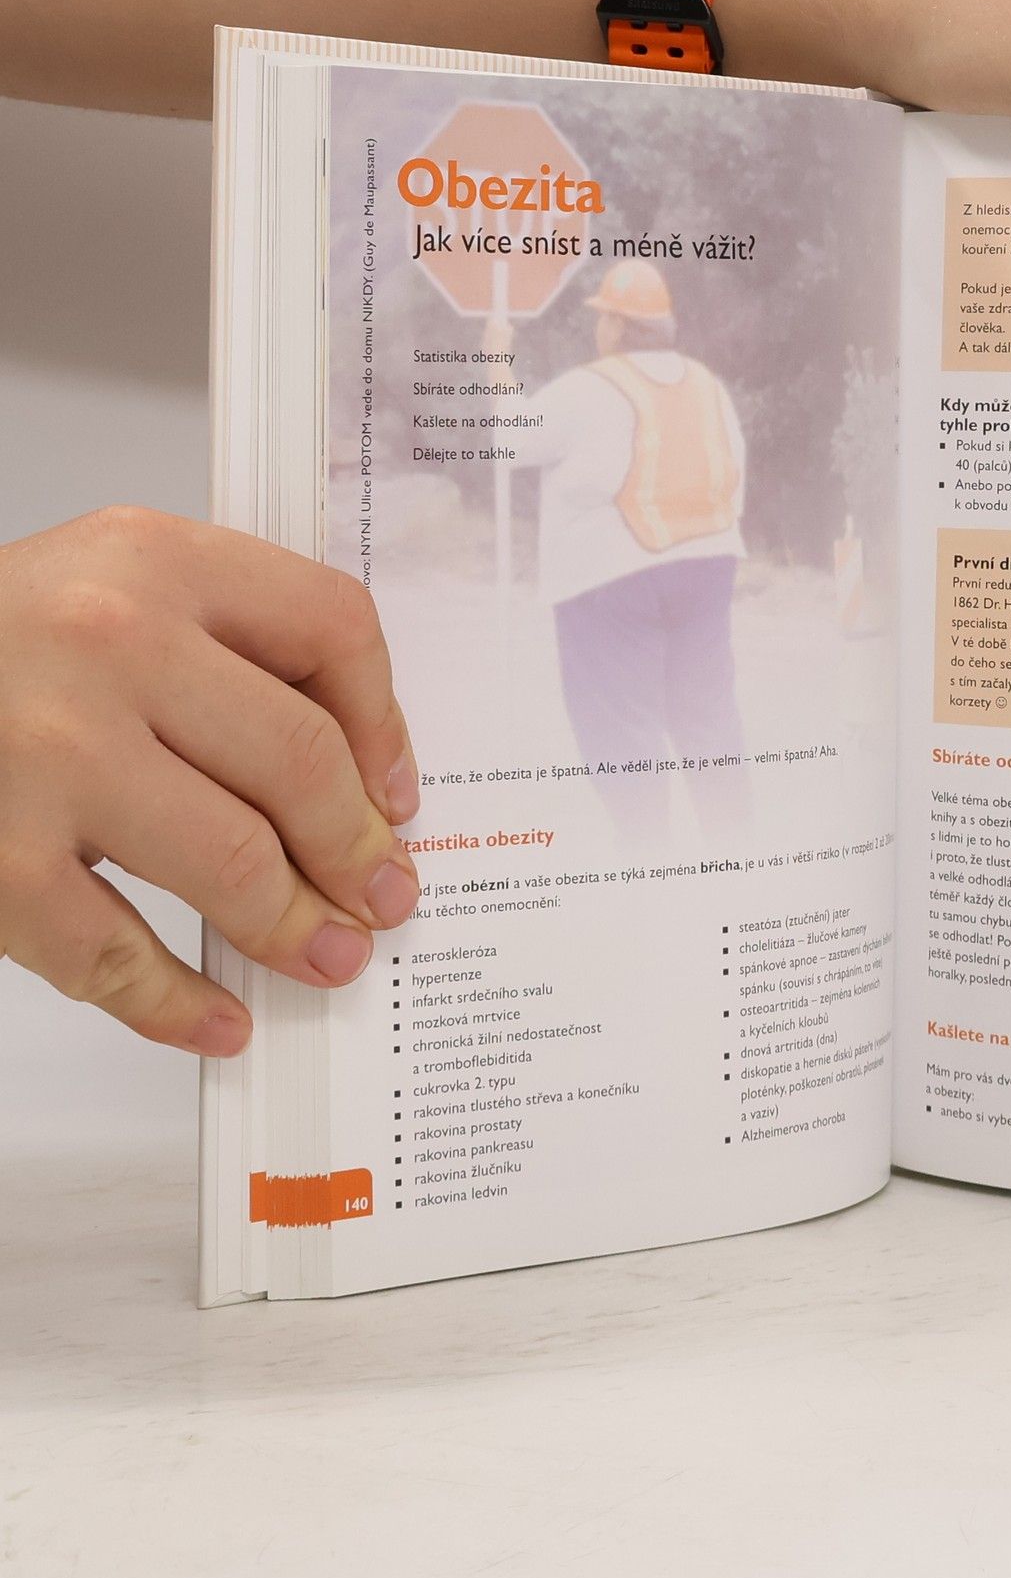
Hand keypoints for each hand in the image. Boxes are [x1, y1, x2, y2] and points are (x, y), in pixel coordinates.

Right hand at [0, 509, 421, 1056]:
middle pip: (299, 759)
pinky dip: (175, 1001)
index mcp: (157, 561)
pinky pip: (113, 952)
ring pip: (232, 859)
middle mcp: (110, 642)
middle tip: (382, 895)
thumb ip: (224, 651)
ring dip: (295, 926)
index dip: (385, 725)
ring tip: (328, 955)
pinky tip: (216, 1017)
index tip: (395, 794)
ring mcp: (48, 752)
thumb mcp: (113, 590)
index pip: (331, 628)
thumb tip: (354, 779)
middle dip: (357, 848)